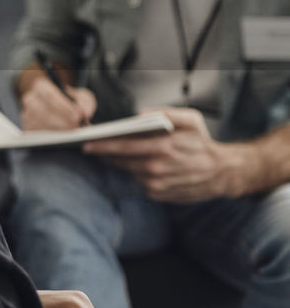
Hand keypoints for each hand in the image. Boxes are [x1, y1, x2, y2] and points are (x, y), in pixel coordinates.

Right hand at [20, 74, 96, 131]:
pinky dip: (51, 138)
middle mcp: (30, 99)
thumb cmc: (69, 101)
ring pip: (40, 125)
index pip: (50, 96)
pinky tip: (63, 139)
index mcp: (41, 86)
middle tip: (76, 128)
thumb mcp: (80, 96)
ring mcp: (27, 115)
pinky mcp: (27, 129)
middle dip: (62, 122)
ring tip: (72, 134)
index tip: (78, 115)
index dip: (64, 107)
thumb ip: (85, 102)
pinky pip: (37, 135)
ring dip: (57, 131)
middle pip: (44, 112)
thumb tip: (85, 113)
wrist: (59, 109)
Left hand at [82, 106, 244, 202]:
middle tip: (88, 146)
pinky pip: (138, 182)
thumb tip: (140, 113)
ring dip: (118, 162)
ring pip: (128, 171)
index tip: (86, 142)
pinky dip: (134, 173)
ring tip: (106, 152)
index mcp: (164, 147)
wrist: (220, 173)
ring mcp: (157, 184)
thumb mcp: (192, 119)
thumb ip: (166, 112)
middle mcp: (158, 168)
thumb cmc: (202, 143)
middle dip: (104, 153)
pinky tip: (134, 164)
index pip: (124, 146)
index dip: (102, 145)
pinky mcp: (158, 194)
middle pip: (121, 160)